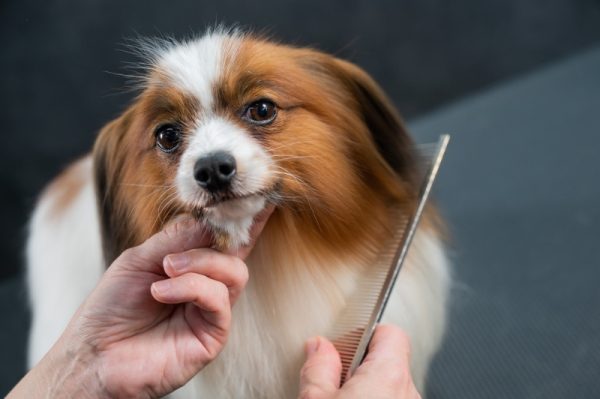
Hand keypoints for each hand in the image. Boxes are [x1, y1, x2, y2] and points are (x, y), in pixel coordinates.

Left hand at [9, 206, 272, 398]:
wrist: (94, 352)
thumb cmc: (112, 307)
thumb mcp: (140, 259)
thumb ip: (176, 238)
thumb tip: (211, 219)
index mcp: (192, 265)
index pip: (225, 237)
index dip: (244, 216)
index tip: (259, 193)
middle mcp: (208, 285)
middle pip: (238, 251)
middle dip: (219, 236)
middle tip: (184, 241)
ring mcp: (212, 310)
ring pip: (235, 272)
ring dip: (200, 263)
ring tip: (167, 269)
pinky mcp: (213, 334)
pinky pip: (219, 300)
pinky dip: (192, 288)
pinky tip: (162, 291)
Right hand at [299, 325, 420, 398]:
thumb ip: (318, 368)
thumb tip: (318, 347)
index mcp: (389, 374)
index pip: (390, 332)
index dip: (365, 333)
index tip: (344, 343)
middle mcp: (408, 391)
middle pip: (389, 361)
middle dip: (362, 366)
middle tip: (335, 380)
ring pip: (391, 386)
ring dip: (369, 388)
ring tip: (341, 398)